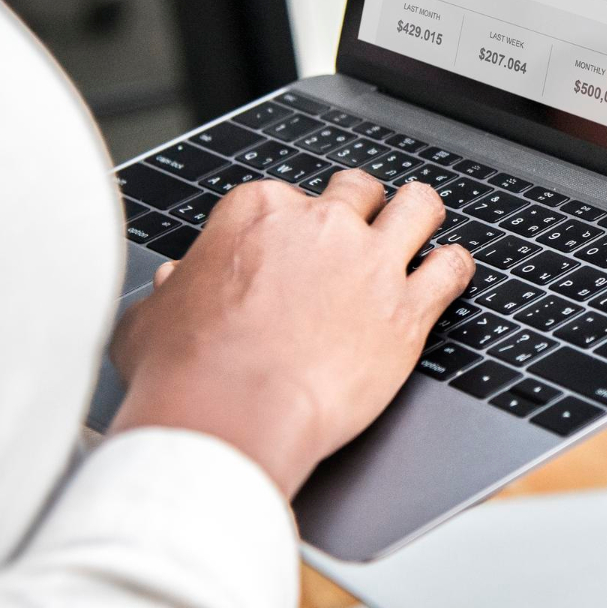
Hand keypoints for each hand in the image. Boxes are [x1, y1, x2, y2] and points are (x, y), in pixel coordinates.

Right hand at [108, 171, 473, 496]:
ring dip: (418, 216)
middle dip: (358, 207)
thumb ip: (170, 293)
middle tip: (355, 233)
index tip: (288, 251)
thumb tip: (173, 286)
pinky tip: (449, 274)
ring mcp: (370, 263)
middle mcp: (321, 225)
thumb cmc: (184, 373)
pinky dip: (454, 268)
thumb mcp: (151, 319)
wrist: (231, 416)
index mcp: (258, 213)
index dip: (290, 226)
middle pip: (357, 190)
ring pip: (418, 207)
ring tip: (418, 228)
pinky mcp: (406, 310)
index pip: (286, 197)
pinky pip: (452, 268)